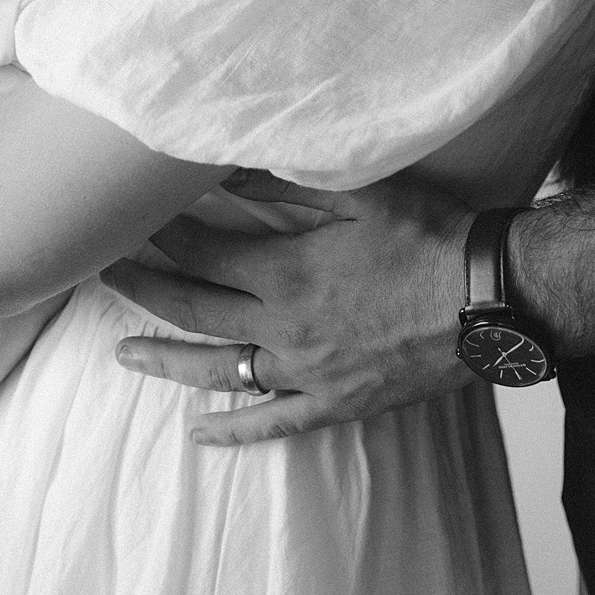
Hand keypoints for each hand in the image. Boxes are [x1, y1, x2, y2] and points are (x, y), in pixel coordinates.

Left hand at [104, 170, 472, 444]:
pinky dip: (232, 431)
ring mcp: (307, 373)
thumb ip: (287, 179)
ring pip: (219, 372)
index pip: (204, 249)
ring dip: (166, 360)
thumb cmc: (431, 235)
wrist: (491, 298)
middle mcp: (285, 328)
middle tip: (102, 271)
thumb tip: (226, 161)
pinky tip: (198, 433)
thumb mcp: (360, 191)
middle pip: (194, 309)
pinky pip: (272, 424)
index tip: (134, 216)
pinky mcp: (335, 404)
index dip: (164, 231)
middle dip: (144, 286)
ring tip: (122, 351)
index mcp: (287, 271)